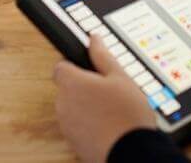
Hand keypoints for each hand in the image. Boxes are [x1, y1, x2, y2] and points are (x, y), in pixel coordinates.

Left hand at [53, 35, 154, 162]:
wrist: (130, 151)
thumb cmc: (127, 114)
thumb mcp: (121, 77)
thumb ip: (103, 56)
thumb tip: (94, 39)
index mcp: (72, 84)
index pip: (61, 66)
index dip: (76, 64)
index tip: (90, 67)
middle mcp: (63, 104)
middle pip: (68, 87)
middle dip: (85, 86)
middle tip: (109, 88)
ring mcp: (66, 124)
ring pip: (73, 106)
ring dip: (87, 104)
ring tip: (113, 107)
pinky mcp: (72, 141)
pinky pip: (77, 124)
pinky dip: (89, 122)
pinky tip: (109, 123)